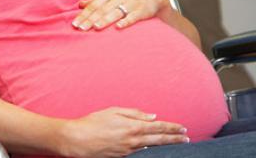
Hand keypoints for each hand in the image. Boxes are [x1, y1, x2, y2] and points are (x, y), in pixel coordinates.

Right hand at [59, 107, 188, 157]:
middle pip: (159, 140)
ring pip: (150, 147)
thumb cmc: (92, 122)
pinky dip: (147, 147)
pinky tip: (150, 146)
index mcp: (132, 127)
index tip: (182, 128)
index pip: (158, 127)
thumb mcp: (113, 111)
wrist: (78, 140)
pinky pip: (139, 151)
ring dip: (164, 144)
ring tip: (174, 141)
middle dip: (174, 139)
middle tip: (187, 138)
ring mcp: (128, 150)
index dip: (172, 128)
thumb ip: (134, 113)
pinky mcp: (122, 156)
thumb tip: (151, 116)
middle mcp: (133, 140)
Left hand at [72, 0, 168, 30]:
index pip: (95, 4)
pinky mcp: (142, 10)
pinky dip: (126, 21)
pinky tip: (119, 26)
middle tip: (81, 28)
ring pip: (116, 12)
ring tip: (96, 27)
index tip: (75, 23)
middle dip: (91, 19)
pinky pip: (133, 16)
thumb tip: (80, 4)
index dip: (84, 14)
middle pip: (103, 9)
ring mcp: (131, 3)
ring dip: (105, 19)